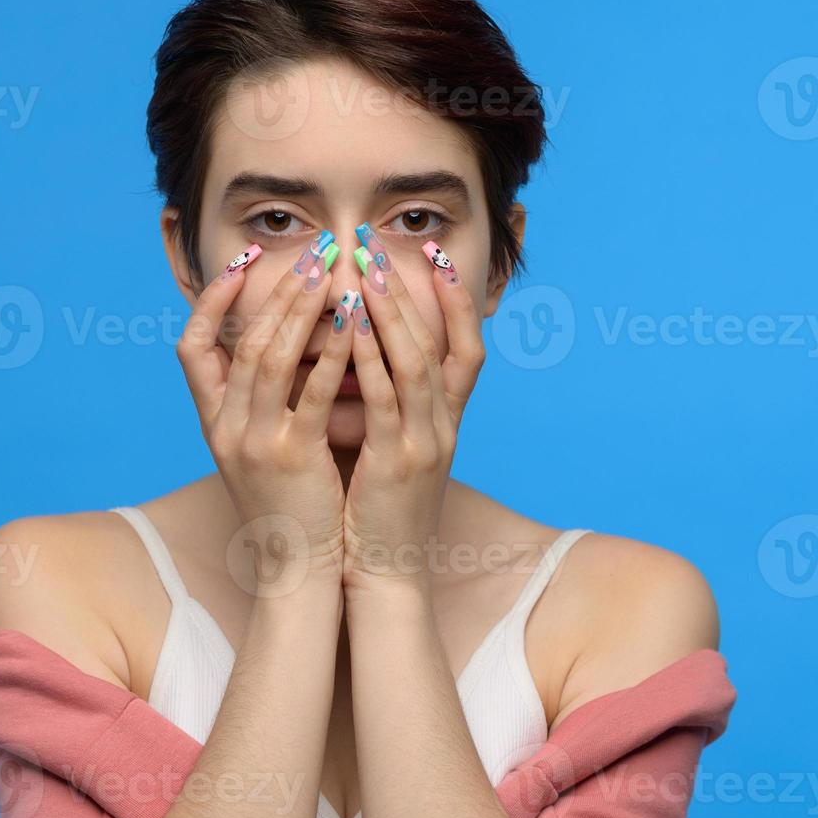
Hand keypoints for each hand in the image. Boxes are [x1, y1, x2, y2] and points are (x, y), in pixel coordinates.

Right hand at [177, 233, 353, 587]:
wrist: (297, 569)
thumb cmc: (287, 505)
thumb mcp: (255, 451)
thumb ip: (257, 402)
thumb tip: (277, 346)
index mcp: (213, 423)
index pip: (190, 347)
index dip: (212, 302)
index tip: (241, 263)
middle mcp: (225, 427)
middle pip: (243, 341)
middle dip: (278, 290)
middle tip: (312, 251)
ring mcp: (255, 442)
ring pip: (270, 357)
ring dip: (301, 308)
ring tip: (329, 270)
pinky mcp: (293, 457)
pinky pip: (312, 392)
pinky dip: (333, 352)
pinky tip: (356, 321)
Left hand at [342, 231, 483, 588]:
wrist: (387, 575)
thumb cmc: (380, 513)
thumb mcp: (397, 451)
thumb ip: (390, 407)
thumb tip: (367, 360)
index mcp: (447, 422)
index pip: (466, 347)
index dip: (455, 299)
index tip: (434, 255)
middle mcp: (445, 425)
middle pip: (438, 341)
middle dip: (411, 288)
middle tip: (382, 242)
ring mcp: (426, 442)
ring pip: (415, 361)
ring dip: (391, 309)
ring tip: (367, 266)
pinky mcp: (398, 462)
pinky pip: (385, 397)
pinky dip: (371, 355)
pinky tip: (350, 322)